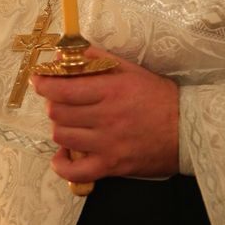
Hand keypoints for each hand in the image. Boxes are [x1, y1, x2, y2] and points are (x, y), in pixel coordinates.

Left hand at [31, 47, 178, 184]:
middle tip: (58, 99)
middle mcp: (106, 116)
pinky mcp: (111, 166)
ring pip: (63, 137)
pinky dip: (62, 164)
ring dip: (58, 128)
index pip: (64, 88)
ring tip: (66, 122)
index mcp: (111, 90)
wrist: (186, 128)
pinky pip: (75, 171)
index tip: (38, 79)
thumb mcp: (132, 70)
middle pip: (58, 113)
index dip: (44, 83)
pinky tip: (62, 155)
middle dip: (52, 104)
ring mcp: (107, 144)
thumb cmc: (160, 96)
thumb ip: (101, 59)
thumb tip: (73, 52)